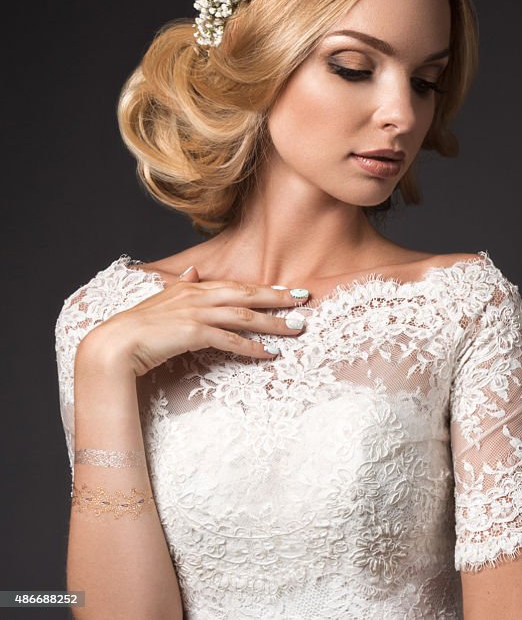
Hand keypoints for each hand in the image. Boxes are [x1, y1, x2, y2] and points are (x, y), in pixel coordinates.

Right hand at [81, 264, 308, 377]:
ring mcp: (196, 314)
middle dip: (278, 299)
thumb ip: (182, 284)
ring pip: (244, 317)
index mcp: (192, 287)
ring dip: (273, 323)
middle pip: (247, 295)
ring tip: (296, 329)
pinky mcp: (193, 333)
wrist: (115, 344)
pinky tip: (269, 353)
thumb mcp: (163, 299)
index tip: (288, 291)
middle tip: (305, 301)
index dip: (264, 289)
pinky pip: (230, 340)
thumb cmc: (138, 326)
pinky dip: (252, 347)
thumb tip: (194, 271)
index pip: (236, 285)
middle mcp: (198, 296)